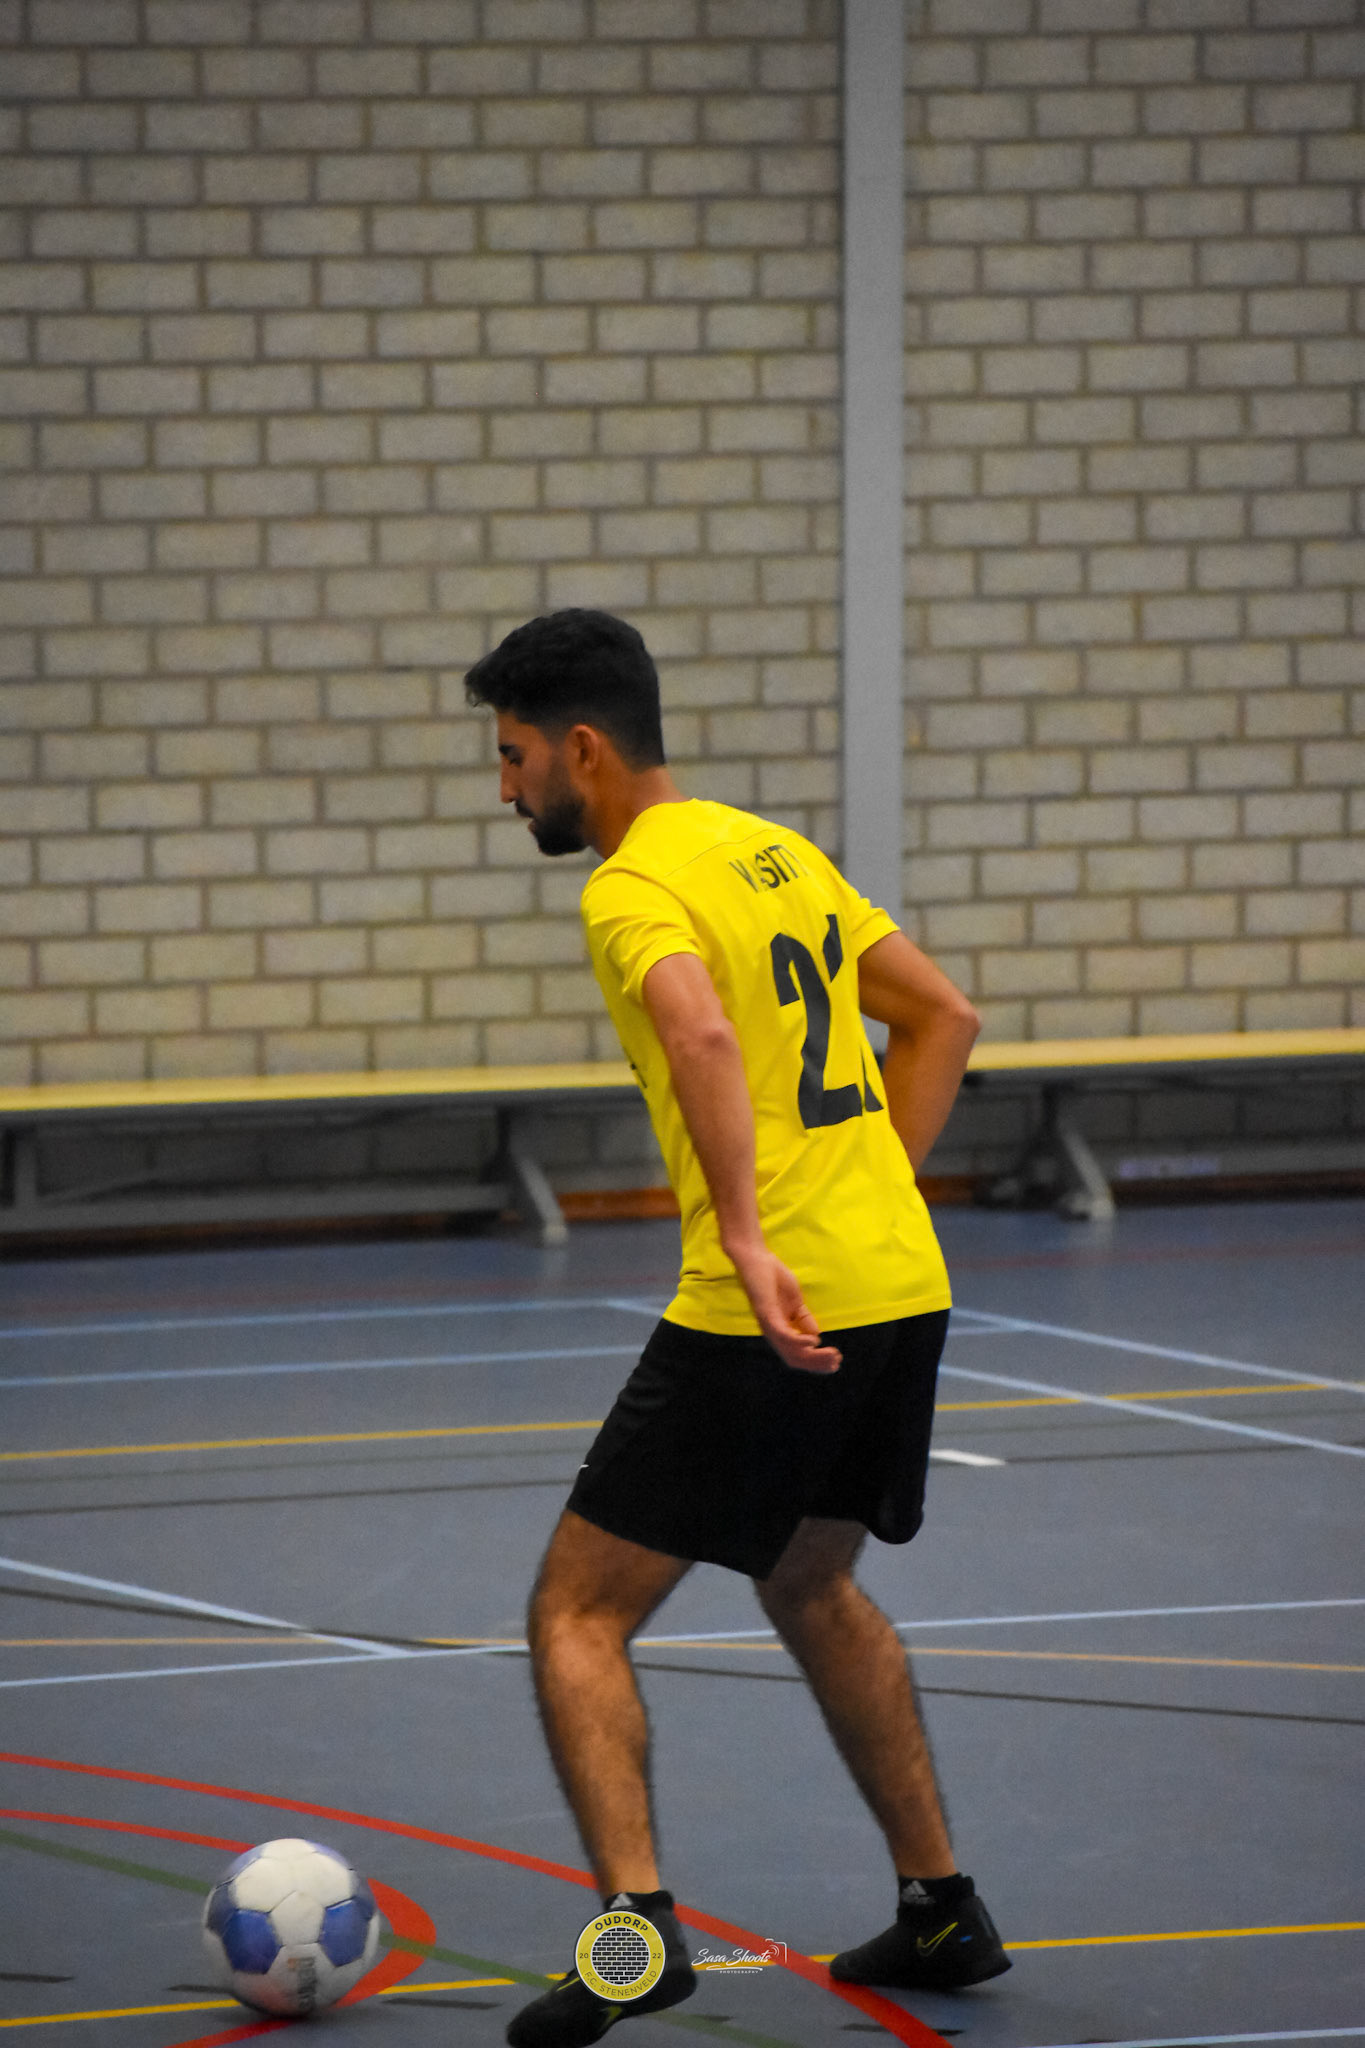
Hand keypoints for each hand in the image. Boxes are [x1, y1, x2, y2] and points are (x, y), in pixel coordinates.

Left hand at [726, 1241, 841, 1374]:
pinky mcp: (765, 1311)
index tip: (836, 1361)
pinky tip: (813, 1342)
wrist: (755, 1257)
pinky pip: (781, 1333)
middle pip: (794, 1358)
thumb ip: (804, 1319)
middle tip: (836, 1362)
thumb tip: (818, 1337)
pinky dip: (797, 1341)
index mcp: (779, 1330)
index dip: (816, 1362)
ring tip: (831, 1354)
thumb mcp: (795, 1302)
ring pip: (789, 1350)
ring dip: (812, 1356)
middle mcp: (772, 1332)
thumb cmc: (772, 1277)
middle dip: (817, 1363)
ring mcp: (768, 1323)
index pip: (797, 1355)